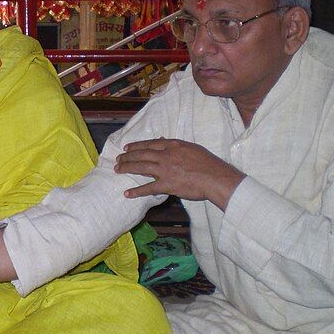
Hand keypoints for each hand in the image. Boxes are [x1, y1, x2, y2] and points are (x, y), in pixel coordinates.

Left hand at [114, 138, 244, 209]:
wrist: (215, 178)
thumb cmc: (208, 163)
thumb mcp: (192, 148)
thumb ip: (176, 145)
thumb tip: (163, 139)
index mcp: (173, 145)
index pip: (150, 143)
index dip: (137, 145)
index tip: (127, 147)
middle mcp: (166, 155)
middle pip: (142, 154)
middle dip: (128, 156)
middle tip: (118, 159)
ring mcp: (165, 170)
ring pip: (141, 167)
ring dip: (127, 168)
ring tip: (117, 170)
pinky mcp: (167, 184)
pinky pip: (148, 188)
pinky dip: (136, 191)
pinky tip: (127, 193)